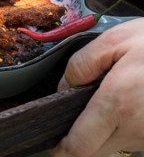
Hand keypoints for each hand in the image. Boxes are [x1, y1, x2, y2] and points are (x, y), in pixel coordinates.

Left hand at [49, 18, 143, 156]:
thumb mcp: (114, 42)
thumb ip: (81, 65)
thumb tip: (64, 88)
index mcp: (118, 105)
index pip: (80, 146)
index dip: (62, 148)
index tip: (52, 141)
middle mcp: (136, 128)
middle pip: (94, 151)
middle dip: (77, 139)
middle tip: (70, 114)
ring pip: (113, 145)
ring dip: (99, 130)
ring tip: (98, 100)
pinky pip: (131, 136)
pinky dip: (118, 125)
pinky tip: (120, 101)